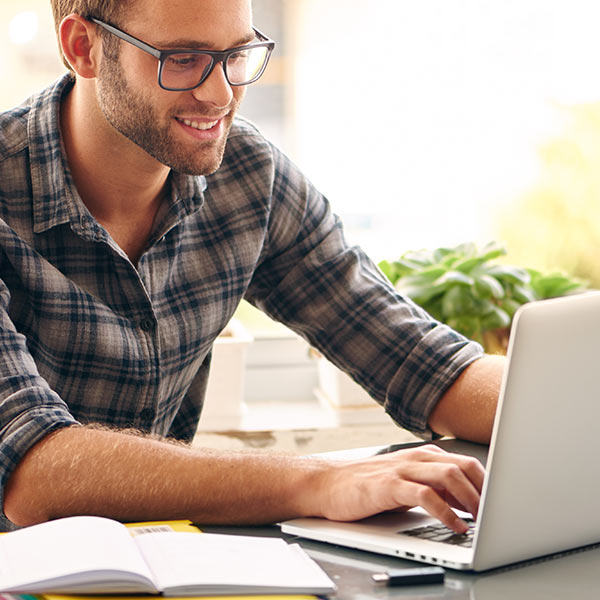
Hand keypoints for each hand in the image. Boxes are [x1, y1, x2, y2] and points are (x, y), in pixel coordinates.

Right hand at [314, 445, 483, 532]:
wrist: (327, 483)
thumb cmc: (367, 485)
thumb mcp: (407, 483)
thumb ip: (436, 487)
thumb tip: (468, 502)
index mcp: (423, 456)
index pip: (467, 463)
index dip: (488, 483)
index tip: (502, 504)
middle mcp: (416, 458)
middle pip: (464, 466)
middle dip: (485, 490)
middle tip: (498, 514)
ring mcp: (402, 470)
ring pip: (448, 476)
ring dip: (471, 499)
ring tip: (482, 520)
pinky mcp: (388, 486)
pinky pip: (425, 496)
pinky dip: (445, 512)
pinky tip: (455, 526)